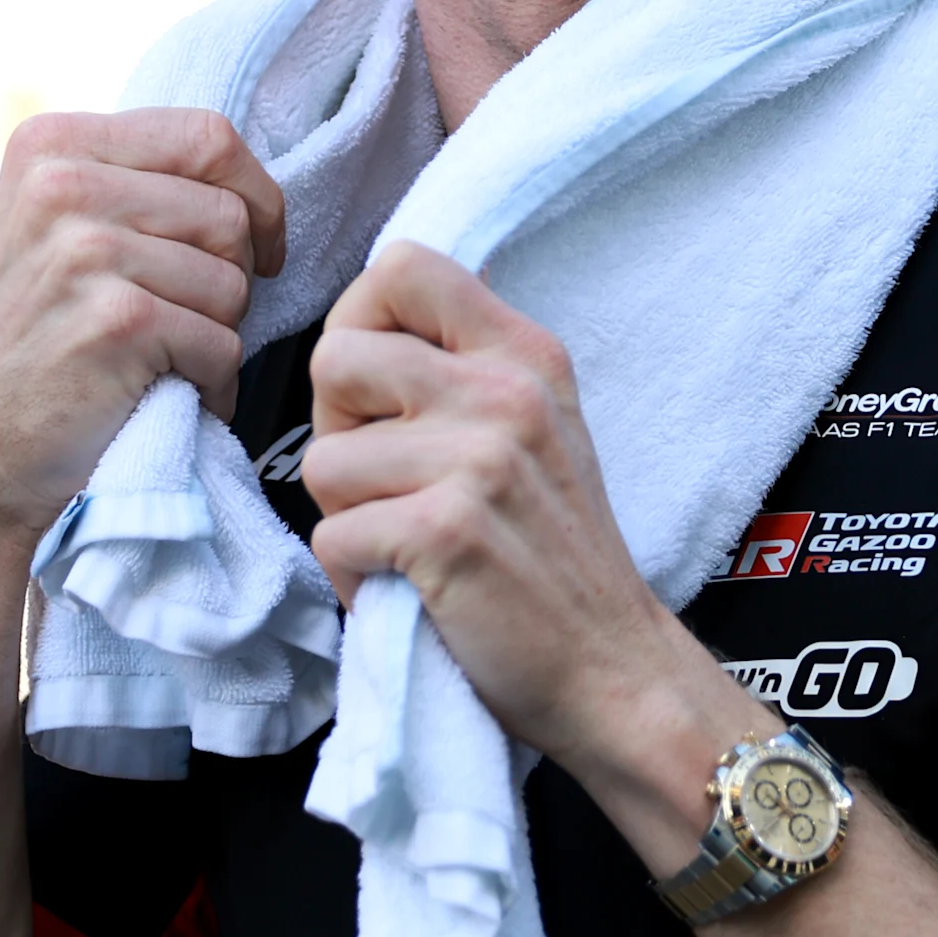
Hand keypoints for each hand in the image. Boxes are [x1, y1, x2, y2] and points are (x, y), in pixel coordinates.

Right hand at [0, 110, 284, 538]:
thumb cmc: (25, 343)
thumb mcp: (46, 226)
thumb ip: (124, 180)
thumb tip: (240, 167)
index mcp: (52, 144)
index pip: (208, 136)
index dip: (255, 194)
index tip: (257, 244)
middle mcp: (62, 185)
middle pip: (229, 215)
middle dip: (232, 278)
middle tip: (181, 321)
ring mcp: (87, 252)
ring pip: (233, 283)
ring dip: (217, 336)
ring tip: (158, 362)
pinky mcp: (118, 322)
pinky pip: (223, 346)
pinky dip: (211, 386)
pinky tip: (159, 397)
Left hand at [302, 243, 717, 776]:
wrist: (615, 670)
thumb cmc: (557, 557)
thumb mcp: (540, 427)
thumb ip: (466, 370)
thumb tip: (361, 331)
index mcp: (524, 354)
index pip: (401, 266)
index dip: (358, 322)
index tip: (375, 390)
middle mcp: (505, 393)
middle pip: (335, 359)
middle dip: (337, 429)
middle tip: (386, 483)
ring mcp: (478, 461)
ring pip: (322, 461)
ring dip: (346, 516)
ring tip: (404, 546)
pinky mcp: (445, 533)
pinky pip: (331, 537)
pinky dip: (352, 578)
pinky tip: (404, 589)